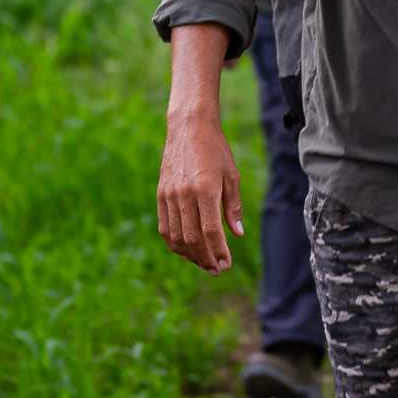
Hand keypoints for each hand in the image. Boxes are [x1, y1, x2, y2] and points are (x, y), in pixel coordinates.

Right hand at [157, 110, 244, 274]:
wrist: (189, 127)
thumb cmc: (216, 150)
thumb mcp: (231, 175)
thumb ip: (233, 206)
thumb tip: (237, 234)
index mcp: (205, 189)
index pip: (210, 231)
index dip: (218, 251)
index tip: (226, 264)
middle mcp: (184, 195)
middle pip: (192, 238)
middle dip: (205, 258)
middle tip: (216, 269)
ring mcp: (169, 195)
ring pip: (176, 236)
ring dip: (189, 254)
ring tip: (203, 263)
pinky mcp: (160, 194)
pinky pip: (164, 227)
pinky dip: (174, 243)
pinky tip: (186, 250)